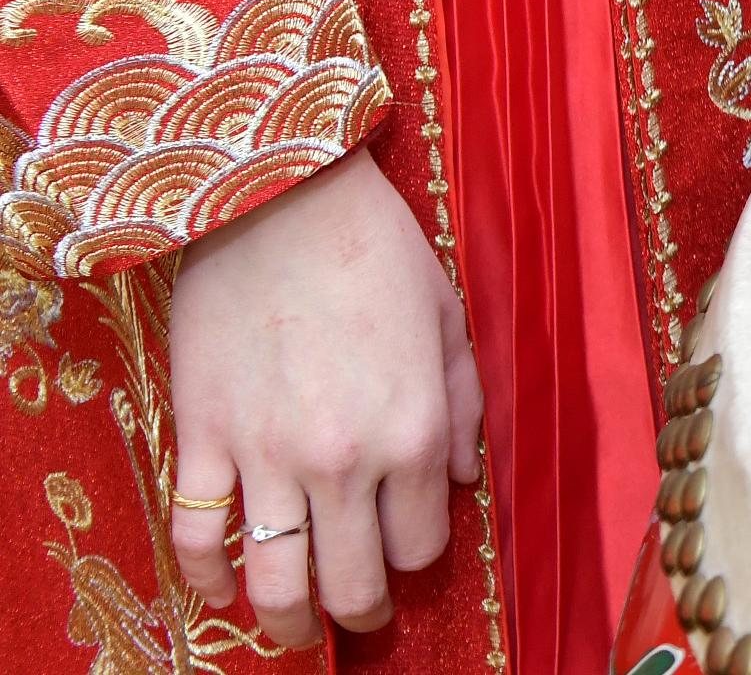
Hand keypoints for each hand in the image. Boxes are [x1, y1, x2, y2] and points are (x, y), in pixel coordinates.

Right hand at [167, 150, 481, 646]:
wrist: (282, 202)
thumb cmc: (377, 252)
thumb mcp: (450, 323)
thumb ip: (465, 409)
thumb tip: (467, 481)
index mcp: (415, 433)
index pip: (420, 543)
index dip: (417, 553)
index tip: (408, 547)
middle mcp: (345, 462)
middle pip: (353, 582)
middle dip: (361, 612)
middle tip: (361, 617)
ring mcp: (268, 458)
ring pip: (277, 580)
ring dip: (289, 621)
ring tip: (297, 632)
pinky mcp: (205, 441)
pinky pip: (199, 537)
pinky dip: (208, 579)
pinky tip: (223, 593)